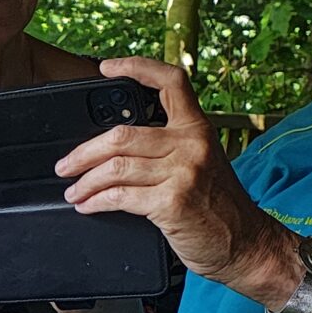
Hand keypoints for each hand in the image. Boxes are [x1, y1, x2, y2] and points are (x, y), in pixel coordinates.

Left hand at [57, 58, 295, 298]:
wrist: (245, 244)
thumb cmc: (218, 207)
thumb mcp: (203, 163)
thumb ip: (171, 147)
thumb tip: (117, 145)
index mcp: (198, 129)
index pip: (170, 82)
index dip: (137, 67)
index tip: (107, 67)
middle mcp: (192, 144)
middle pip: (122, 134)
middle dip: (84, 152)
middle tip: (66, 165)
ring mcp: (183, 172)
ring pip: (115, 167)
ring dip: (85, 181)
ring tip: (73, 190)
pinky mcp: (172, 202)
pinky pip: (119, 196)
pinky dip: (96, 202)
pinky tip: (87, 206)